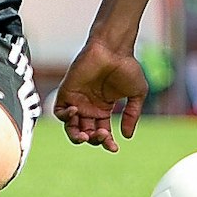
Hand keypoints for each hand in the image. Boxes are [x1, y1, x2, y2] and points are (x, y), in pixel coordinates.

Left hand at [55, 35, 148, 151]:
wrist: (113, 49)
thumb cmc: (127, 67)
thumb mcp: (136, 94)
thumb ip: (132, 115)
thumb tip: (126, 136)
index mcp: (103, 109)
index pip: (102, 133)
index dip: (107, 143)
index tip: (114, 148)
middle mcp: (89, 107)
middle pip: (86, 133)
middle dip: (93, 140)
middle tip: (102, 135)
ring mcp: (77, 100)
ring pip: (71, 127)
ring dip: (76, 136)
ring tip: (85, 136)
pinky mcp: (67, 92)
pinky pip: (59, 112)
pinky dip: (65, 117)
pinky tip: (76, 112)